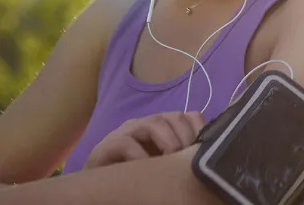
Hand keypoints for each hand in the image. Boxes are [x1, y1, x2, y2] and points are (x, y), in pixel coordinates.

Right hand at [84, 111, 204, 169]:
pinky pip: (125, 143)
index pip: (189, 116)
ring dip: (168, 142)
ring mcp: (124, 132)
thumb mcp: (163, 164)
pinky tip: (146, 168)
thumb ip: (180, 155)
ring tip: (170, 161)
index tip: (205, 150)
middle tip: (187, 160)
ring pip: (153, 122)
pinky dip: (140, 155)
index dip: (199, 129)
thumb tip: (206, 157)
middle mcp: (144, 124)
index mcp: (162, 128)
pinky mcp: (105, 147)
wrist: (97, 187)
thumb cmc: (134, 175)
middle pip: (174, 117)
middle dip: (186, 137)